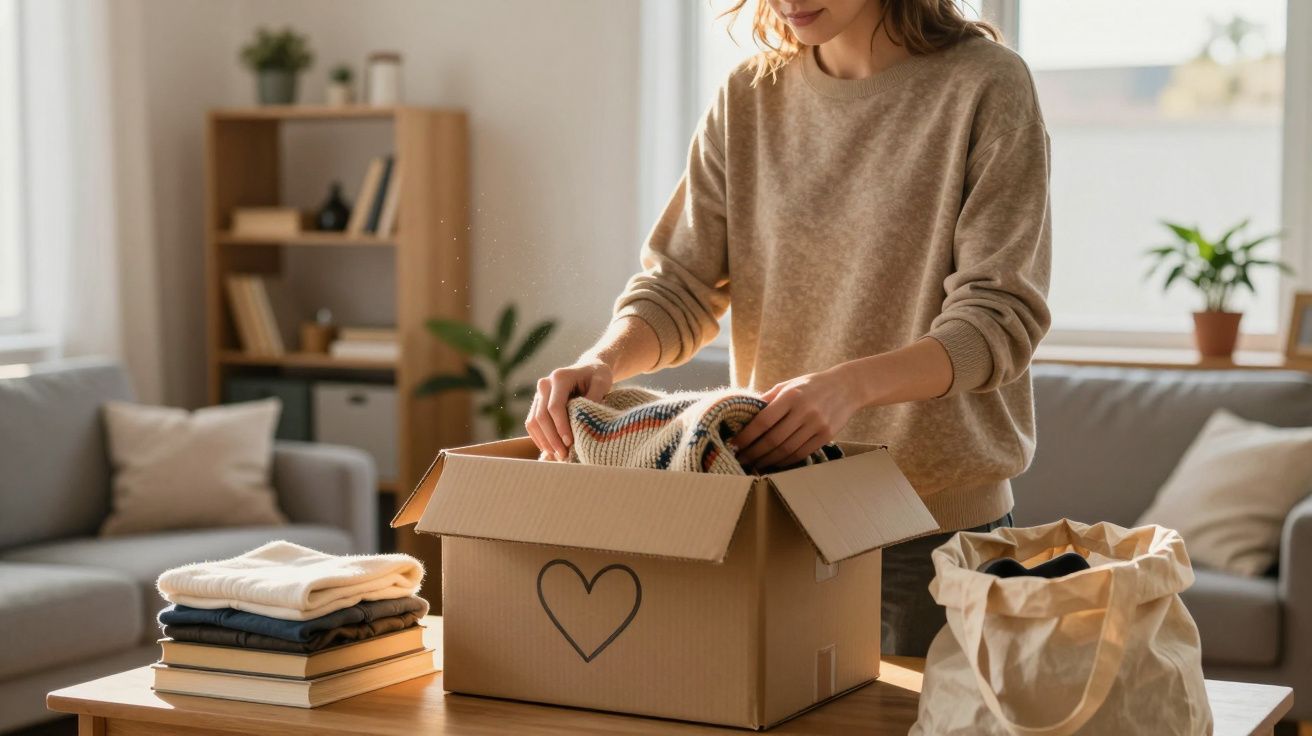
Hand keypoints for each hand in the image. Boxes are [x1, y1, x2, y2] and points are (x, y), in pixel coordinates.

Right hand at [525, 360, 613, 460]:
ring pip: (533, 421)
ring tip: (557, 455)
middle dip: (551, 438)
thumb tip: (586, 419)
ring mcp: (539, 394)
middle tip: (563, 455)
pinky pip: (532, 423)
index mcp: (560, 377)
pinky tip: (549, 450)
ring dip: (543, 441)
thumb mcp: (602, 381)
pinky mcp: (537, 403)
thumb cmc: (597, 376)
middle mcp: (545, 384)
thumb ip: (595, 397)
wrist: (588, 368)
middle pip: (541, 416)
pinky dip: (539, 438)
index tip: (569, 442)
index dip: (560, 426)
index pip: (555, 406)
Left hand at [732, 368, 860, 470]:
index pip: (763, 421)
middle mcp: (805, 411)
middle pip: (773, 439)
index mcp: (791, 396)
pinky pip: (802, 453)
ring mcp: (817, 425)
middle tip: (741, 459)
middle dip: (754, 452)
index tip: (734, 444)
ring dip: (768, 460)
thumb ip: (767, 400)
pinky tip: (775, 463)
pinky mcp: (826, 436)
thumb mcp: (788, 385)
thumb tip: (744, 416)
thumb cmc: (811, 385)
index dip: (747, 436)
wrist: (847, 387)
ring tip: (755, 464)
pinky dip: (785, 461)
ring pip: (787, 450)